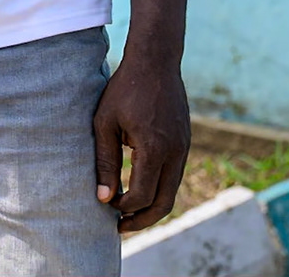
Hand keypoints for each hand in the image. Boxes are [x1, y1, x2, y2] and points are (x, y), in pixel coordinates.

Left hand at [92, 53, 190, 232]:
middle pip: (163, 203)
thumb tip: (103, 198)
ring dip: (152, 206)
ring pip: (172, 191)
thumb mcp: (105, 123)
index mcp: (154, 149)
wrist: (156, 61)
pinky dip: (159, 188)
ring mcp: (184, 148)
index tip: (106, 205)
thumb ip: (105, 161)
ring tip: (128, 211)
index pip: (141, 195)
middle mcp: (175, 153)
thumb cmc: (124, 90)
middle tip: (120, 227)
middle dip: (142, 220)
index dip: (122, 207)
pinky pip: (174, 175)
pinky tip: (140, 187)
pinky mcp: (185, 142)